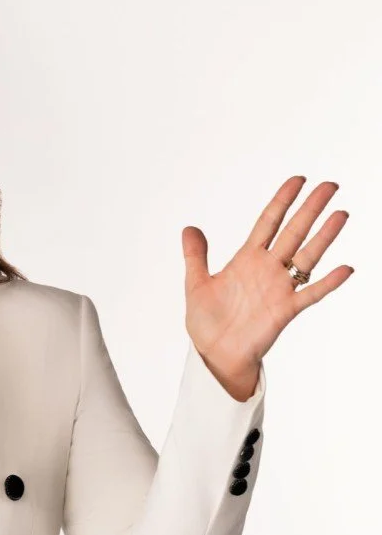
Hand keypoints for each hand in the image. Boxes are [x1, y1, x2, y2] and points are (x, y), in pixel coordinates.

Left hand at [182, 176, 352, 396]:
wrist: (215, 354)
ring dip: (324, 237)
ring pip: (307, 256)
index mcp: (246, 260)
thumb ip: (196, 256)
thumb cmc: (207, 322)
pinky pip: (311, 294)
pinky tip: (345, 268)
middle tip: (331, 185)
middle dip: (310, 208)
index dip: (282, 201)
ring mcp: (278, 288)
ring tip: (341, 214)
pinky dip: (328, 282)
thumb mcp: (196, 284)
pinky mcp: (285, 310)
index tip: (298, 180)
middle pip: (293, 232)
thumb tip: (189, 228)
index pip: (268, 223)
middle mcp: (266, 269)